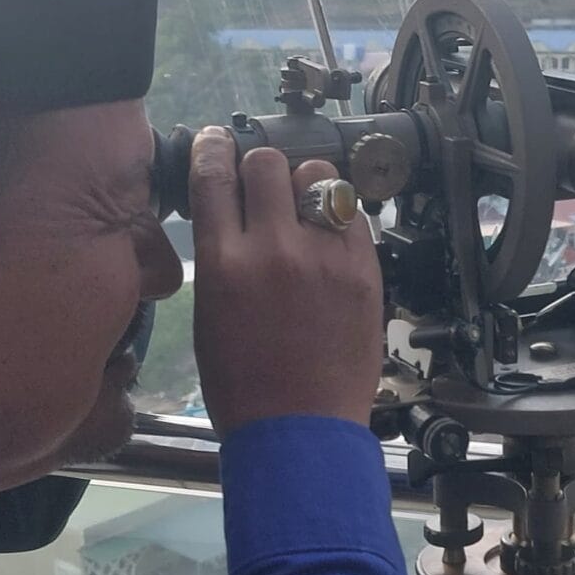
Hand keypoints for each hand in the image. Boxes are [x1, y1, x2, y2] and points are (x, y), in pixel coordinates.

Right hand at [188, 128, 382, 432]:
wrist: (300, 431)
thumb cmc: (246, 386)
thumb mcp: (210, 315)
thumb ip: (221, 255)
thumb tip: (230, 213)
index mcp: (224, 263)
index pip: (214, 175)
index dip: (212, 149)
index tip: (216, 143)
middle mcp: (274, 250)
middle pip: (267, 163)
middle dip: (260, 168)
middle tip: (262, 186)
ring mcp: (325, 257)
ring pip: (318, 176)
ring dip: (305, 183)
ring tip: (302, 208)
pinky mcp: (364, 270)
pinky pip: (352, 214)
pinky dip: (338, 215)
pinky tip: (329, 235)